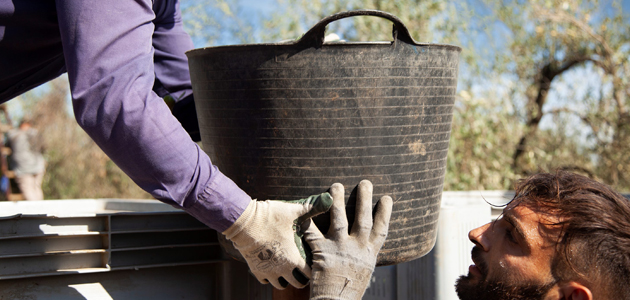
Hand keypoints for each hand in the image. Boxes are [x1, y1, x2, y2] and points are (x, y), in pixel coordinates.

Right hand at [222, 192, 332, 288]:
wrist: (245, 222)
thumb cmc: (270, 216)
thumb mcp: (293, 211)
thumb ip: (311, 208)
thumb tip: (327, 199)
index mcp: (294, 258)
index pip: (309, 273)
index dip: (312, 269)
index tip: (312, 264)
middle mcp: (282, 269)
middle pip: (296, 284)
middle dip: (300, 278)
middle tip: (301, 271)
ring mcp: (268, 271)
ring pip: (280, 285)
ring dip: (284, 279)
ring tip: (286, 271)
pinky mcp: (255, 269)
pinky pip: (264, 281)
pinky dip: (268, 277)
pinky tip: (270, 268)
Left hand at [305, 180, 392, 299]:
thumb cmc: (347, 292)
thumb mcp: (362, 273)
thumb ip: (362, 257)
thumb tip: (362, 245)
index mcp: (369, 255)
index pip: (381, 230)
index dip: (385, 213)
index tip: (387, 198)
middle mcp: (357, 249)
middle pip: (363, 219)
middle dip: (365, 199)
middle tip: (365, 182)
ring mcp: (340, 249)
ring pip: (340, 219)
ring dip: (338, 201)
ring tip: (336, 185)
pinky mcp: (322, 252)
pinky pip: (312, 231)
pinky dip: (307, 220)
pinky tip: (305, 207)